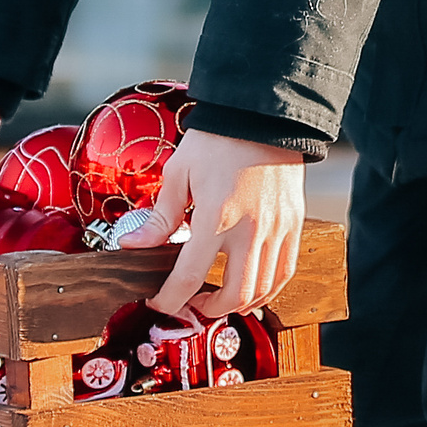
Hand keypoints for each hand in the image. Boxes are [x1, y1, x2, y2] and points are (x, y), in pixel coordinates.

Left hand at [147, 132, 306, 319]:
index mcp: (216, 215)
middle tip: (191, 304)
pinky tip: (251, 288)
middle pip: (234, 295)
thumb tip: (133, 244)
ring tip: (218, 299)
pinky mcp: (294, 225)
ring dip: (238, 305)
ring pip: (262, 290)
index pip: (190, 275)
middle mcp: (250, 229)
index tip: (160, 303)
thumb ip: (159, 217)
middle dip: (208, 310)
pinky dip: (268, 290)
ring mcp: (277, 229)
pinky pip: (285, 272)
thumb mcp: (179, 174)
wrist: (260, 116)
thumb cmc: (217, 141)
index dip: (171, 299)